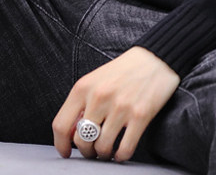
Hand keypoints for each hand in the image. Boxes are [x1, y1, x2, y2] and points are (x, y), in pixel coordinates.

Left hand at [52, 47, 179, 162]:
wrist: (154, 59)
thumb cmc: (123, 70)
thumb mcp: (96, 79)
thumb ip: (82, 102)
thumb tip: (72, 133)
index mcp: (84, 86)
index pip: (61, 125)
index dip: (61, 144)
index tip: (66, 152)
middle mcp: (100, 97)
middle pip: (81, 141)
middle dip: (86, 151)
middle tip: (92, 150)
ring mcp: (120, 107)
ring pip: (102, 148)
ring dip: (104, 154)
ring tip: (108, 149)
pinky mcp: (140, 116)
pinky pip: (125, 149)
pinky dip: (121, 156)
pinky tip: (121, 151)